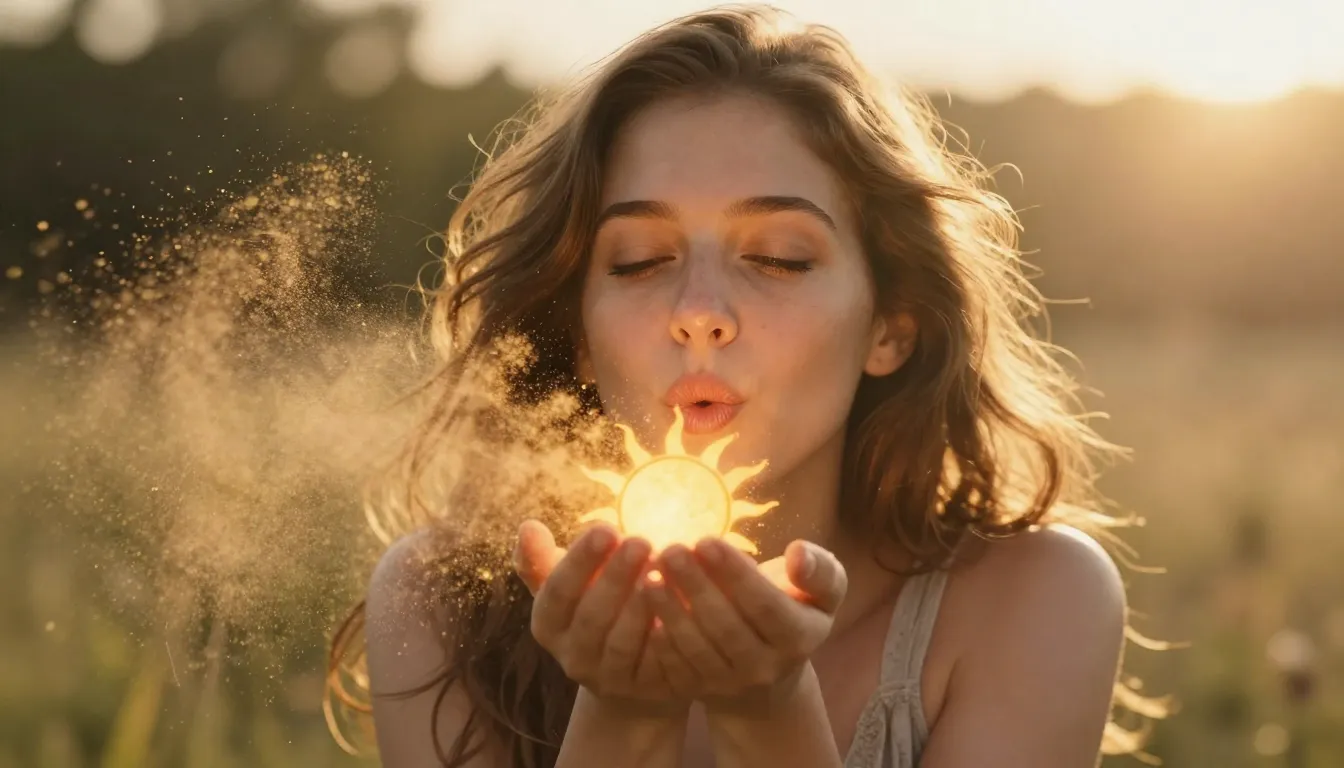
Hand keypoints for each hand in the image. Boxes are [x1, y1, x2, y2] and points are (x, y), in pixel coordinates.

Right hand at [513, 520, 685, 711]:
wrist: (629, 663)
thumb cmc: (596, 603)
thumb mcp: (568, 582)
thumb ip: (543, 557)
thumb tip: (528, 526)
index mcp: (548, 624)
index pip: (558, 591)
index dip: (580, 560)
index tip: (607, 528)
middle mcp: (571, 656)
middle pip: (591, 616)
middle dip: (615, 576)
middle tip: (641, 541)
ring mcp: (606, 677)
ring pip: (621, 642)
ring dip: (640, 604)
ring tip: (660, 569)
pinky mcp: (641, 688)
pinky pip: (653, 663)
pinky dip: (663, 636)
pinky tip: (679, 605)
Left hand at [643, 537, 846, 711]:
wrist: (771, 668)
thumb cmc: (794, 608)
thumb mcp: (822, 591)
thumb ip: (819, 570)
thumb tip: (798, 553)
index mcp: (799, 638)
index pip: (765, 605)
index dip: (734, 574)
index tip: (705, 540)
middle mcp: (766, 667)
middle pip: (726, 627)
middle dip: (695, 586)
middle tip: (669, 549)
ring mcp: (731, 683)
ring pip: (697, 647)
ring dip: (669, 609)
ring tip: (649, 572)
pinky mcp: (701, 690)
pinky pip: (675, 666)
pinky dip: (658, 637)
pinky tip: (642, 605)